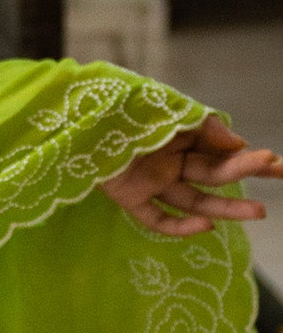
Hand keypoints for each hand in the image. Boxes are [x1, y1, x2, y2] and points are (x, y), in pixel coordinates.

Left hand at [100, 113, 282, 236]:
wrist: (70, 111)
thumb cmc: (117, 103)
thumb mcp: (164, 105)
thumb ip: (201, 125)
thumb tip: (238, 142)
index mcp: (178, 136)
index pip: (221, 152)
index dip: (249, 159)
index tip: (278, 164)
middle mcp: (168, 160)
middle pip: (213, 175)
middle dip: (246, 176)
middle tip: (278, 175)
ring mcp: (149, 181)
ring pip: (194, 201)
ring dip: (226, 208)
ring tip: (259, 211)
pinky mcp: (128, 198)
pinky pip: (157, 219)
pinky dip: (180, 228)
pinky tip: (206, 229)